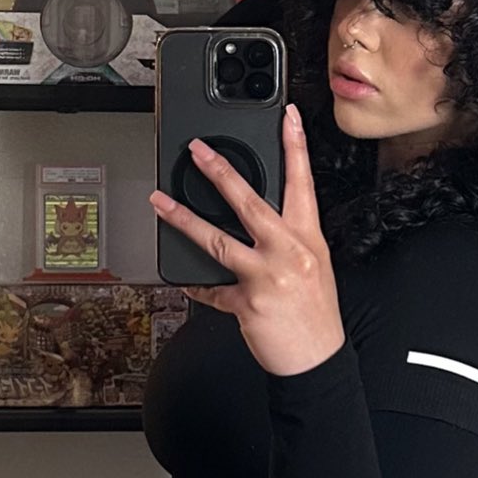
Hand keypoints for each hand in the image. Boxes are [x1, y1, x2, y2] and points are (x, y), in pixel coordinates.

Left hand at [149, 103, 344, 376]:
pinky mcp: (246, 302)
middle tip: (197, 151)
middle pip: (250, 202)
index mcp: (307, 238)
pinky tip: (185, 278)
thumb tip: (261, 218)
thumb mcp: (314, 266)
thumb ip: (289, 238)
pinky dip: (196, 283)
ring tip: (160, 202)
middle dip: (221, 172)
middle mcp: (287, 252)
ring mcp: (266, 276)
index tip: (288, 116)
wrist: (317, 361)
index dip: (295, 145)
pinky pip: (211, 288)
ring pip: (218, 239)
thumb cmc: (316, 315)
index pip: (302, 182)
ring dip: (184, 218)